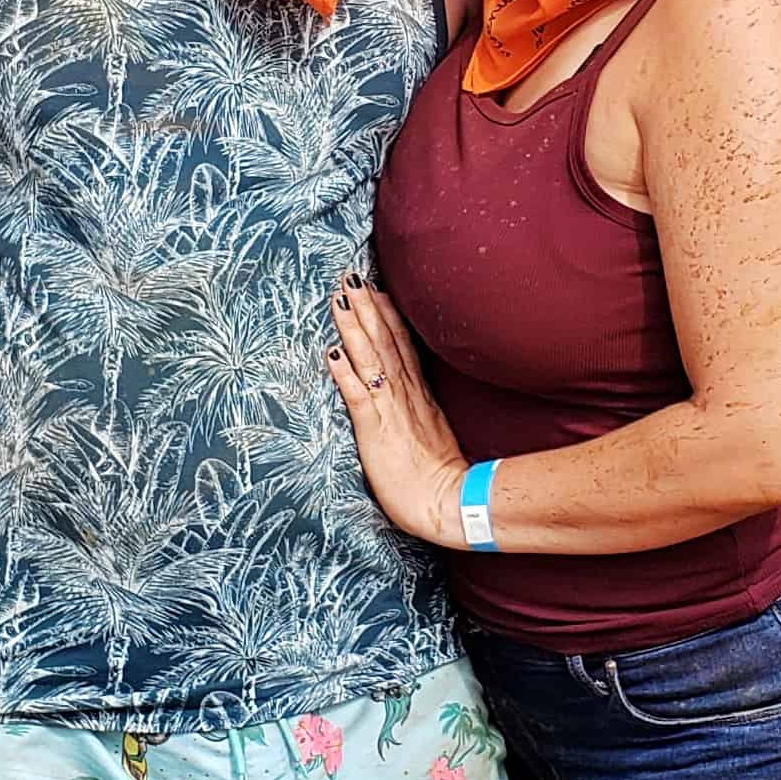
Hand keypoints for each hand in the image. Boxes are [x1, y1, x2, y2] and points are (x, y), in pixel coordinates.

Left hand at [324, 276, 469, 551]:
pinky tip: (331, 352)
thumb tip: (411, 392)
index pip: (400, 344)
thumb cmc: (440, 478)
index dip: (386, 314)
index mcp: (419, 394)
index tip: (373, 288)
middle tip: (350, 276)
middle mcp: (406, 394)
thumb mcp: (434, 432)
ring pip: (371, 358)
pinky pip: (359, 396)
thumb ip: (421, 409)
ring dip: (354, 327)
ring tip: (339, 298)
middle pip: (385, 341)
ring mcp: (392, 410)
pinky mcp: (377, 431)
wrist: (450, 503)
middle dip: (367, 307)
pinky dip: (345, 372)